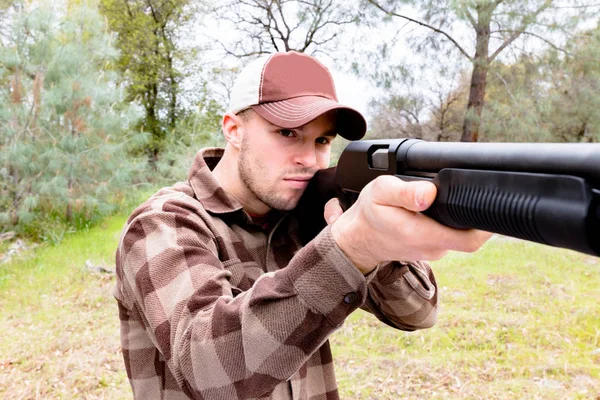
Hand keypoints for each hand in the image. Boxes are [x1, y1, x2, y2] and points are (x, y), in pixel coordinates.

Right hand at [324, 176, 491, 274]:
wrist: (357, 239)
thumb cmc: (369, 214)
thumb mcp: (380, 193)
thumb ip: (405, 192)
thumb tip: (428, 193)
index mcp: (423, 234)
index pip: (472, 238)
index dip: (489, 224)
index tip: (494, 203)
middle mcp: (433, 248)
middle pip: (472, 235)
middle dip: (477, 214)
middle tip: (478, 190)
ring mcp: (434, 250)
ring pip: (461, 234)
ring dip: (462, 217)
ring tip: (457, 196)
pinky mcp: (431, 248)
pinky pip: (451, 235)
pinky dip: (452, 222)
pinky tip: (443, 207)